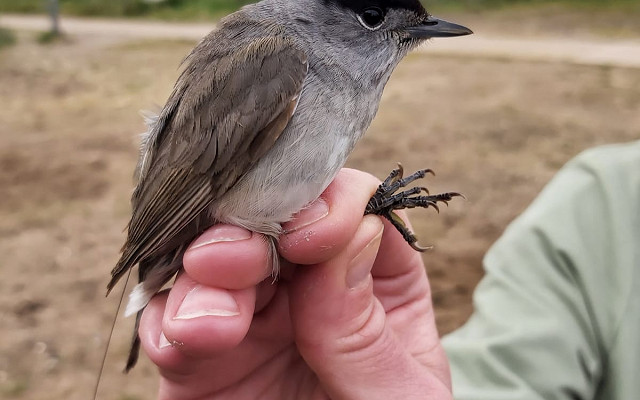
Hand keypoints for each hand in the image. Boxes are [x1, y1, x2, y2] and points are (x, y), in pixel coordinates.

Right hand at [138, 168, 451, 399]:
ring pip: (214, 260)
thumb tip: (346, 236)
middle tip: (237, 259)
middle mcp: (310, 292)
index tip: (315, 236)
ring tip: (214, 324)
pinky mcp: (200, 359)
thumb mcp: (394, 397)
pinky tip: (185, 344)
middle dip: (251, 228)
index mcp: (374, 286)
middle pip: (275, 221)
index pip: (356, 208)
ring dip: (206, 274)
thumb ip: (364, 329)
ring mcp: (252, 320)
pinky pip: (170, 320)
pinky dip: (169, 322)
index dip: (332, 203)